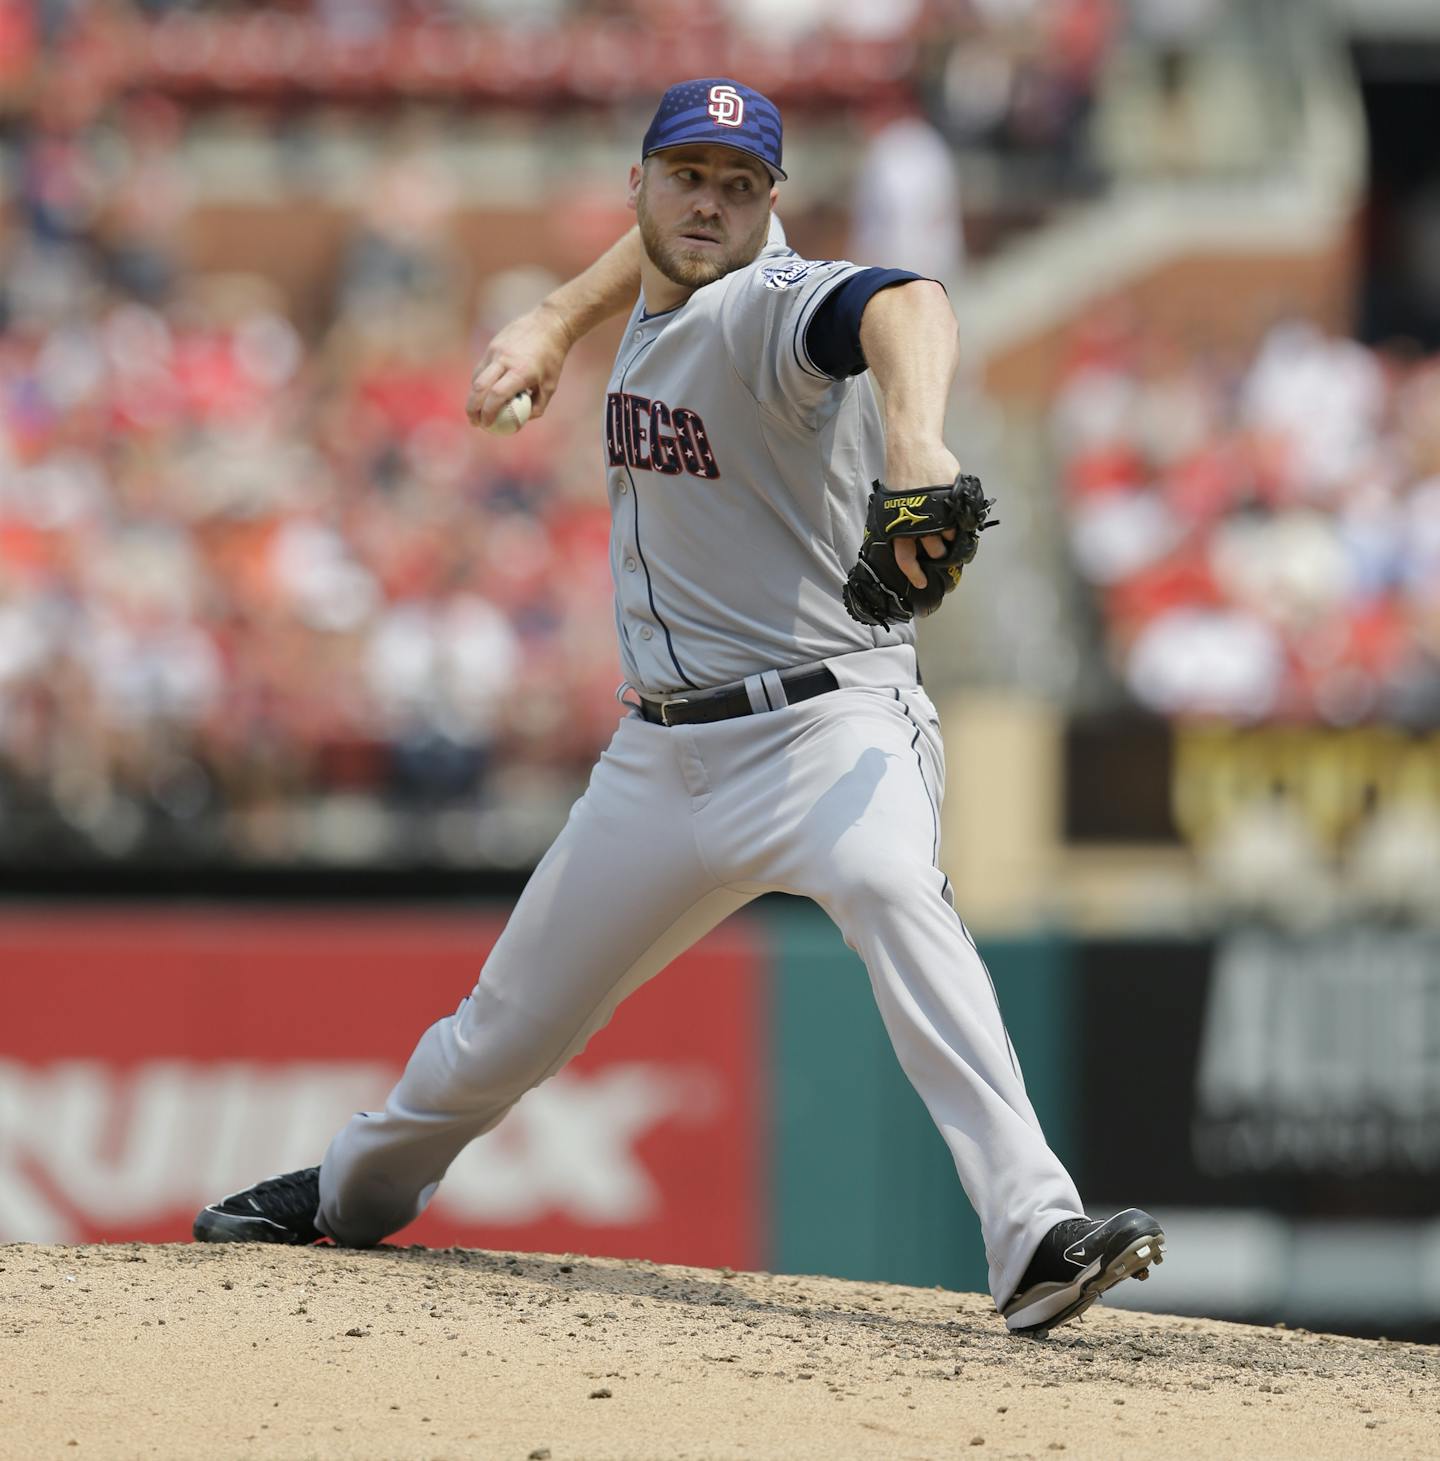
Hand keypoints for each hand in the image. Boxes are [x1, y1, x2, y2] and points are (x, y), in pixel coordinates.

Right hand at [465, 301, 573, 428]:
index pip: (497, 395)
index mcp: (521, 371)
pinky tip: (484, 393)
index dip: (489, 412)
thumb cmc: (552, 359)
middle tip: (475, 423)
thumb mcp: (550, 385)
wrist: (548, 324)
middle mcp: (505, 360)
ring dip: (474, 397)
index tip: (487, 425)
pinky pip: (481, 368)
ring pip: (477, 377)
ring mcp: (496, 351)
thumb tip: (521, 421)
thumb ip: (537, 406)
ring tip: (477, 411)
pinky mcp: (492, 346)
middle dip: (473, 408)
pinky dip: (480, 383)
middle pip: (480, 387)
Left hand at [885, 443, 961, 589]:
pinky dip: (959, 523)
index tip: (921, 583)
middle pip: (933, 551)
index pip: (905, 558)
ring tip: (950, 529)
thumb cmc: (902, 475)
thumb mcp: (895, 503)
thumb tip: (909, 536)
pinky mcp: (951, 504)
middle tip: (944, 554)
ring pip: (947, 538)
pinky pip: (958, 521)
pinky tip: (956, 516)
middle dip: (940, 555)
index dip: (914, 573)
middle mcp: (917, 525)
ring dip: (950, 537)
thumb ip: (903, 521)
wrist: (914, 450)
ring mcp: (936, 515)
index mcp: (898, 527)